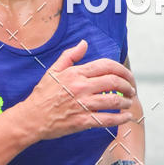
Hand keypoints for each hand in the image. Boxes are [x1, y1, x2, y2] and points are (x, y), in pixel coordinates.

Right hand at [22, 39, 136, 140]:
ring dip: (126, 102)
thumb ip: (70, 56)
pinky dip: (120, 119)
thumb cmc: (42, 95)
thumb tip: (84, 43)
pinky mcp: (82, 121)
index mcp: (76, 73)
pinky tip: (127, 117)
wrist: (31, 118)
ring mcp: (82, 104)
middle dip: (128, 86)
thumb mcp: (53, 71)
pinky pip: (107, 119)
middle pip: (114, 82)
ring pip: (113, 100)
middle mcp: (81, 87)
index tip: (127, 76)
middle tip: (131, 90)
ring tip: (129, 103)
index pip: (107, 66)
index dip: (122, 70)